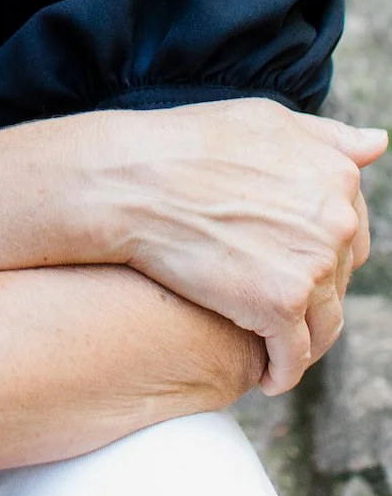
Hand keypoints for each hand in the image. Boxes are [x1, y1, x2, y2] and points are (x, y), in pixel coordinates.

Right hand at [87, 101, 385, 394]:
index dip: (321, 252)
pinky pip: (296, 356)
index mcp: (336, 175)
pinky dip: (282, 371)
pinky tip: (266, 376)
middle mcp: (336, 219)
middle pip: (341, 279)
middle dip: (313, 293)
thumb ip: (327, 136)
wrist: (129, 180)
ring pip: (325, 323)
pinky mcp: (280, 305)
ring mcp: (311, 264)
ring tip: (273, 345)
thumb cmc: (187, 144)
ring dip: (303, 339)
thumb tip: (378, 143)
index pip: (352, 233)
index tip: (290, 263)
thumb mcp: (264, 120)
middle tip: (274, 302)